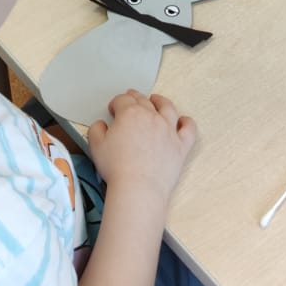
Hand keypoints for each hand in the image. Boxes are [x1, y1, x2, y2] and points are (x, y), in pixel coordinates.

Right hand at [87, 90, 196, 204]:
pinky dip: (187, 123)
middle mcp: (151, 116)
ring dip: (161, 101)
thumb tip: (101, 124)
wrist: (138, 188)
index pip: (122, 100)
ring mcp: (168, 130)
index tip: (113, 109)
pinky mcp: (180, 145)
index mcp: (130, 113)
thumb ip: (96, 130)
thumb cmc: (116, 168)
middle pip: (143, 100)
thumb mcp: (96, 146)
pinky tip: (184, 121)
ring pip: (167, 108)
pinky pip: (188, 129)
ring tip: (157, 100)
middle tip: (131, 98)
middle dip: (135, 97)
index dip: (116, 103)